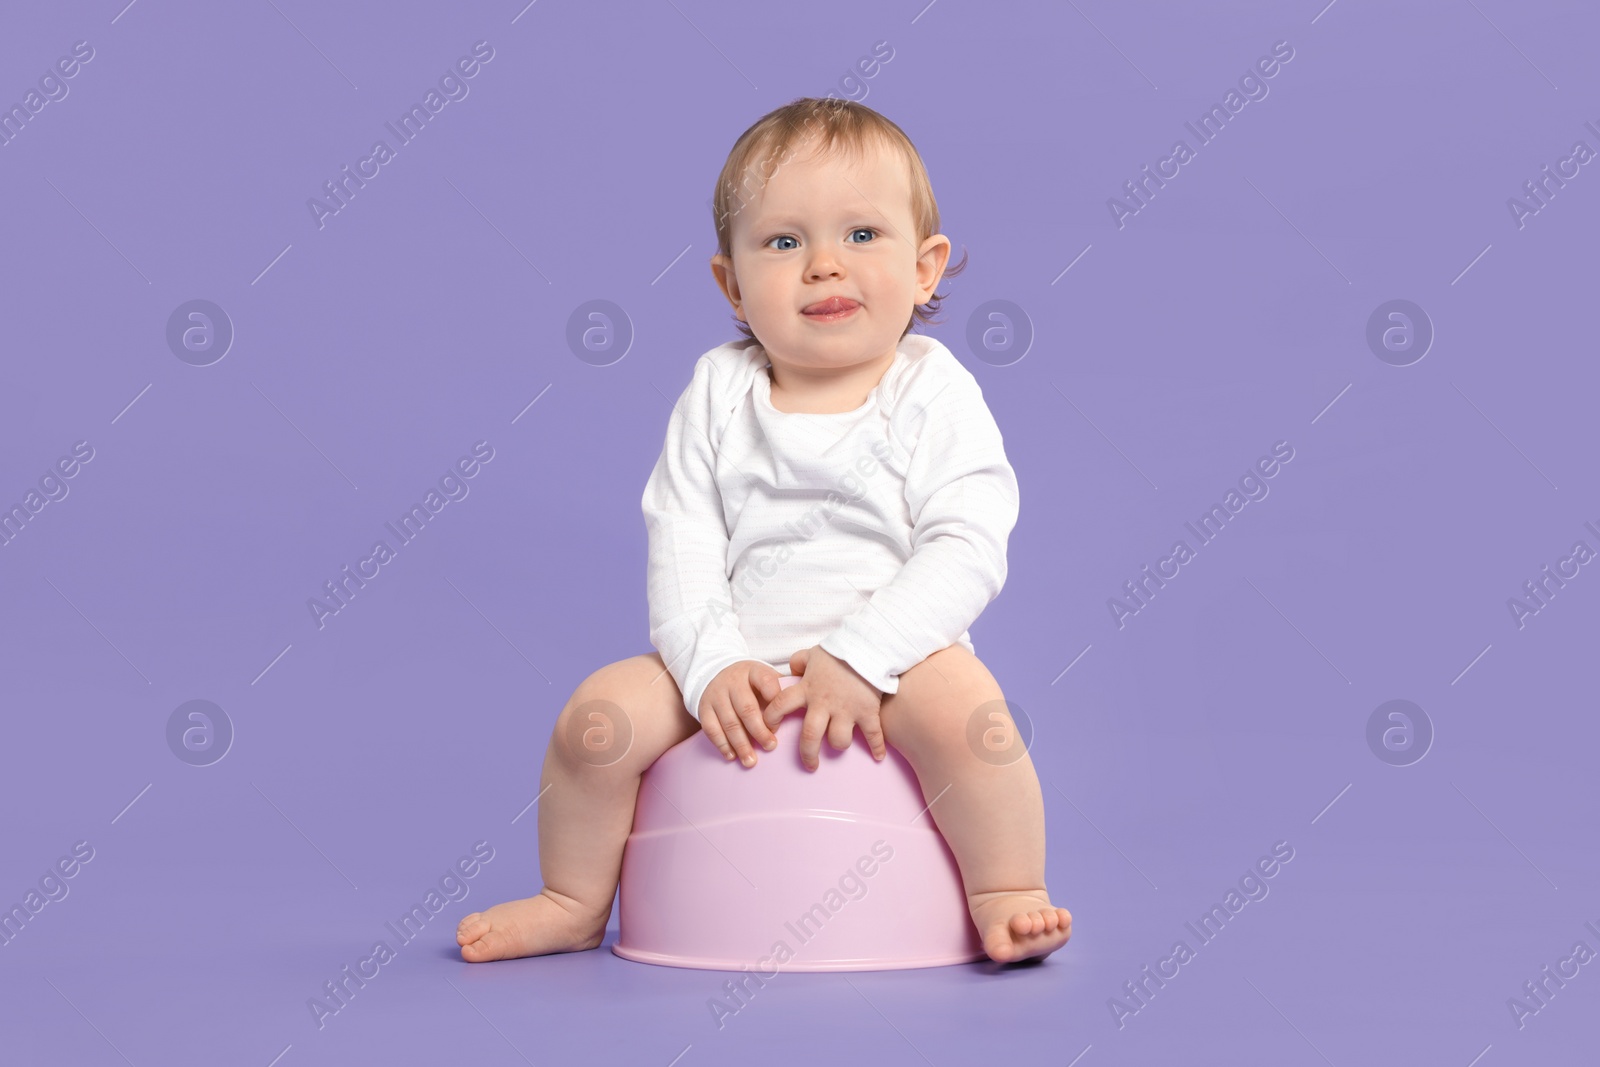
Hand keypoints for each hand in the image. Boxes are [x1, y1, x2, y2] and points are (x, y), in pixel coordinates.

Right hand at [699, 660, 781, 767]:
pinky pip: (711, 728)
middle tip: (771, 747)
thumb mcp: (764, 677)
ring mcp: (716, 695)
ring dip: (741, 744)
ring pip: (729, 722)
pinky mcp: (703, 708)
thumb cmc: (749, 682)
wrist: (715, 672)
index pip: (766, 681)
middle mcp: (733, 682)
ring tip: (751, 761)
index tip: (781, 719)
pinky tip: (732, 756)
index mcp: (753, 671)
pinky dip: (722, 744)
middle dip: (760, 731)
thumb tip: (803, 709)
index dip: (775, 700)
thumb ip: (780, 690)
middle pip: (747, 708)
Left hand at [760, 646, 886, 770]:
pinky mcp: (867, 711)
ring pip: (839, 740)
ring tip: (839, 746)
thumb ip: (799, 662)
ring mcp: (846, 710)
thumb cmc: (840, 650)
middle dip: (807, 753)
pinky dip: (877, 747)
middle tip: (809, 765)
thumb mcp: (814, 653)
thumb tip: (791, 670)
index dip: (771, 718)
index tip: (769, 728)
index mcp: (808, 689)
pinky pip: (872, 735)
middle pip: (810, 736)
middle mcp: (824, 703)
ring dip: (838, 746)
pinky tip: (878, 756)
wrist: (869, 646)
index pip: (781, 705)